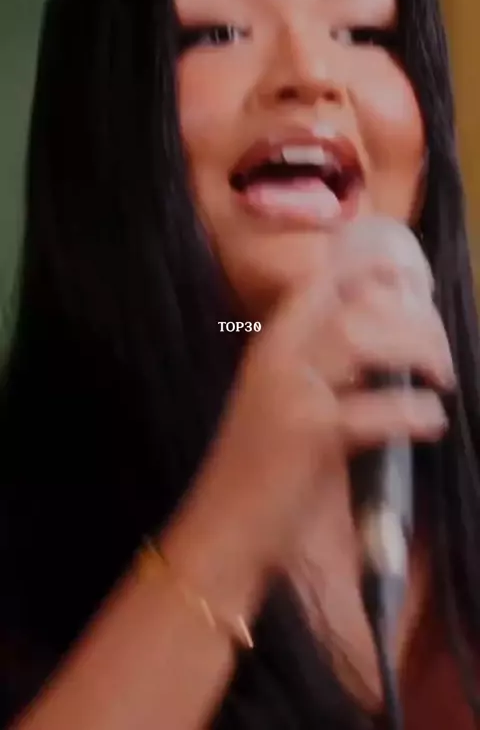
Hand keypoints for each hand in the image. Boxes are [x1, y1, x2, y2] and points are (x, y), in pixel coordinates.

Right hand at [164, 251, 453, 605]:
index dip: (366, 272)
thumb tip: (383, 351)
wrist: (223, 528)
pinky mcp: (309, 431)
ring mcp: (290, 389)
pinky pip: (377, 408)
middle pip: (353, 307)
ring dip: (415, 349)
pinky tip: (432, 421)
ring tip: (442, 377)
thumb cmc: (258, 471)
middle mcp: (276, 356)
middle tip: (440, 351)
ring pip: (360, 337)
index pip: (317, 286)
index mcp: (271, 348)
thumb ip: (319, 372)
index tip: (407, 277)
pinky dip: (414, 412)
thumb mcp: (281, 405)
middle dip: (409, 319)